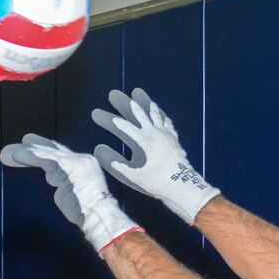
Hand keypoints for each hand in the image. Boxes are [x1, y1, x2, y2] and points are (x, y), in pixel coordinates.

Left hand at [1, 134, 139, 251]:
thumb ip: (62, 183)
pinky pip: (47, 161)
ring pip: (46, 154)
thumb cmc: (88, 213)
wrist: (100, 218)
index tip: (26, 146)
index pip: (60, 153)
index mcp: (84, 164)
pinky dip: (31, 157)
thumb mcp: (73, 193)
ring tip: (6, 154)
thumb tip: (51, 178)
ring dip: (24, 153)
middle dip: (29, 148)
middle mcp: (81, 160)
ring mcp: (76, 163)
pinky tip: (18, 156)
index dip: (42, 148)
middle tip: (10, 149)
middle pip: (51, 150)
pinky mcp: (70, 170)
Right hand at [91, 87, 219, 224]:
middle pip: (138, 114)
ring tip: (140, 95)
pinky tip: (161, 114)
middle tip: (114, 94)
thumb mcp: (131, 176)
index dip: (110, 120)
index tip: (97, 114)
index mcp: (142, 140)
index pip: (123, 127)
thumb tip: (99, 149)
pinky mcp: (173, 138)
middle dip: (125, 104)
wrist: (181, 184)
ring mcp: (165, 134)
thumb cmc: (155, 181)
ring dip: (146, 104)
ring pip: (154, 114)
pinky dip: (161, 116)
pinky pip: (166, 122)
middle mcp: (153, 132)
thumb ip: (115, 163)